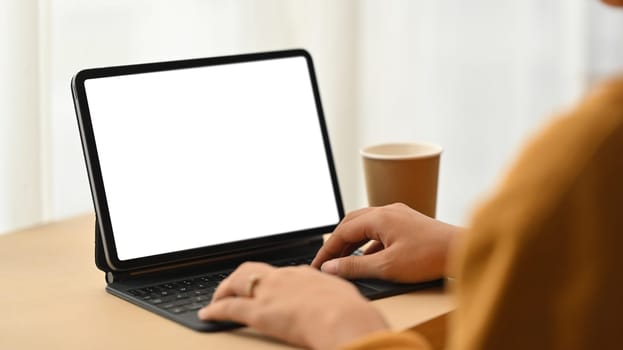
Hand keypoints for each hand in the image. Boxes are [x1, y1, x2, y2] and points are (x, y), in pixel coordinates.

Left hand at [198, 262, 387, 348]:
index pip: (280, 273)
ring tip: (216, 300)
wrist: (343, 317)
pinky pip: (230, 307)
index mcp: (304, 274)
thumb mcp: (343, 294)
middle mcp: (283, 278)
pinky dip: (215, 310)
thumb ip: (332, 292)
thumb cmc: (349, 310)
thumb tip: (334, 296)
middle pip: (252, 271)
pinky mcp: (259, 312)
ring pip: (237, 284)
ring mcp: (269, 293)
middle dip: (239, 278)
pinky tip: (208, 314)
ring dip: (223, 290)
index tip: (266, 286)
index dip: (269, 280)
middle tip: (232, 288)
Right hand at [311, 203, 459, 282]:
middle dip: (337, 242)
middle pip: (351, 223)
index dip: (327, 250)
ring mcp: (399, 215)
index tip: (318, 265)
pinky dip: (368, 243)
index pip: (342, 231)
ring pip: (366, 225)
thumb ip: (356, 266)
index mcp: (379, 217)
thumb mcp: (387, 266)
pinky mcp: (408, 223)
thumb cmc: (430, 256)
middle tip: (327, 261)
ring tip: (344, 260)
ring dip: (352, 241)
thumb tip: (332, 267)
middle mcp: (387, 211)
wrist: (462, 250)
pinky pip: (380, 229)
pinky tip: (370, 258)